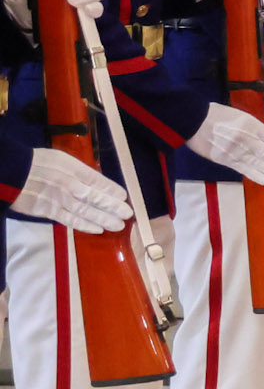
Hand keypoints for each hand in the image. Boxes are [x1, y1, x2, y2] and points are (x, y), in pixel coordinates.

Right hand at [12, 149, 130, 233]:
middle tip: (128, 214)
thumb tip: (95, 182)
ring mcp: (59, 199)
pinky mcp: (48, 211)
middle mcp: (69, 184)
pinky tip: (98, 229)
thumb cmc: (36, 163)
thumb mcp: (61, 159)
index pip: (98, 181)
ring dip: (104, 219)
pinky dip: (85, 225)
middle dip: (114, 207)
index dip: (112, 190)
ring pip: (86, 211)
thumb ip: (79, 171)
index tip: (124, 197)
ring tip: (118, 225)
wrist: (11, 172)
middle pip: (96, 198)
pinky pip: (70, 220)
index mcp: (73, 169)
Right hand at [185, 104, 263, 182]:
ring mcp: (233, 149)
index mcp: (250, 124)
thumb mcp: (242, 117)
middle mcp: (243, 137)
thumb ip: (257, 129)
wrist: (192, 120)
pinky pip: (242, 169)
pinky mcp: (224, 159)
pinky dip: (254, 175)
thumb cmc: (220, 116)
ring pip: (257, 163)